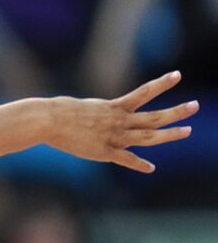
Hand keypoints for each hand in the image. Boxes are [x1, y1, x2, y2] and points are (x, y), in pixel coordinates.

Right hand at [45, 71, 196, 172]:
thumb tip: (100, 114)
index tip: (178, 74)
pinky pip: (126, 159)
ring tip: (187, 131)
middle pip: (154, 116)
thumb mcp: (85, 108)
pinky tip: (151, 168)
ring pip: (148, 136)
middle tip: (195, 105)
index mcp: (114, 107)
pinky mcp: (103, 151)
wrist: (47, 120)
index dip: (162, 84)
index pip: (144, 92)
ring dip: (170, 134)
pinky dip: (139, 164)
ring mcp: (113, 136)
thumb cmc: (60, 112)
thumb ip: (100, 113)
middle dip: (176, 111)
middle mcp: (118, 120)